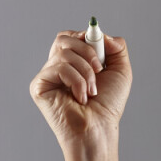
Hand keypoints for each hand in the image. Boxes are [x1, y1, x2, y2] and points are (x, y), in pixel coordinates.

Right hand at [29, 30, 132, 150]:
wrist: (99, 129)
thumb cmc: (108, 106)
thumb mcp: (121, 71)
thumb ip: (116, 47)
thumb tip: (99, 31)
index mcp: (74, 63)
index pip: (72, 37)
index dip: (86, 40)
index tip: (100, 58)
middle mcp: (58, 67)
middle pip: (64, 38)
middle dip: (88, 52)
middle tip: (99, 71)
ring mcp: (47, 76)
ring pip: (64, 52)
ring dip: (86, 71)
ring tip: (91, 91)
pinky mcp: (39, 85)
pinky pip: (58, 67)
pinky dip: (76, 81)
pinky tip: (80, 98)